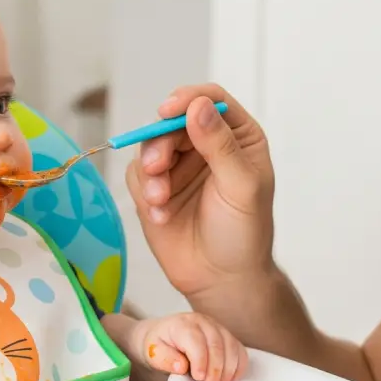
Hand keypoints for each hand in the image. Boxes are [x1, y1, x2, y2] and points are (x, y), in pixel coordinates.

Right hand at [126, 86, 275, 303]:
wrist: (222, 280)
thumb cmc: (244, 234)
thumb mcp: (242, 187)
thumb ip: (220, 145)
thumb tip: (198, 106)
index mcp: (237, 137)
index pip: (209, 100)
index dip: (187, 99)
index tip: (168, 111)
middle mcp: (205, 145)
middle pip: (171, 122)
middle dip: (160, 144)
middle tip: (156, 169)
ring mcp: (178, 166)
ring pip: (149, 147)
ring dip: (150, 173)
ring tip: (159, 202)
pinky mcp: (155, 188)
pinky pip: (136, 176)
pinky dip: (144, 193)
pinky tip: (160, 215)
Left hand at [130, 312, 248, 380]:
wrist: (164, 336)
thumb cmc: (159, 345)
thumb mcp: (153, 352)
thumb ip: (164, 358)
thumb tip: (182, 366)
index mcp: (183, 324)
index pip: (196, 340)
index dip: (200, 360)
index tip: (199, 378)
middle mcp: (203, 322)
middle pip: (217, 343)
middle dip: (216, 369)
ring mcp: (218, 328)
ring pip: (232, 346)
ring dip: (229, 370)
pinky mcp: (227, 337)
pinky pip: (240, 351)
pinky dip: (238, 367)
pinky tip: (229, 380)